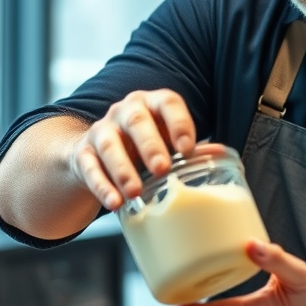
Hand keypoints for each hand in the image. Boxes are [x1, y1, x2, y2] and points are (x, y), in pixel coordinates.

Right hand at [69, 89, 196, 210]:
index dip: (179, 123)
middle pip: (137, 121)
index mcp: (153, 104)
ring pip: (110, 144)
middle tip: (162, 169)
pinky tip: (114, 202)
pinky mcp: (83, 154)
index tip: (188, 148)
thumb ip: (189, 148)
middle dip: (150, 145)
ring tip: (135, 192)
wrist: (97, 153)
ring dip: (123, 169)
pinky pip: (89, 168)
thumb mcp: (167, 142)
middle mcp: (126, 112)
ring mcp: (103, 131)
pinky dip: (102, 186)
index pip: (167, 103)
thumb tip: (222, 155)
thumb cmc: (144, 146)